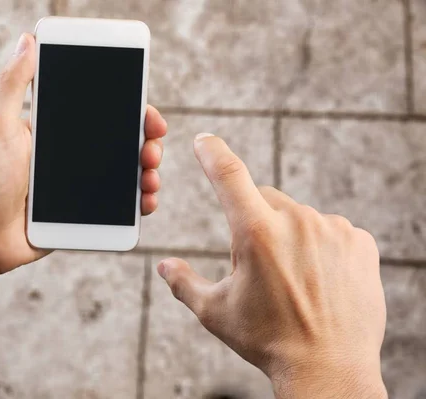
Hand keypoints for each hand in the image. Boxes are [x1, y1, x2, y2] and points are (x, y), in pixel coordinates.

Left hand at [0, 33, 166, 274]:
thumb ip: (12, 84)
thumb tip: (28, 41)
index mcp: (57, 132)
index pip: (103, 114)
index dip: (131, 111)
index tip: (148, 113)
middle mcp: (73, 156)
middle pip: (123, 143)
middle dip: (147, 143)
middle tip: (152, 149)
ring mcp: (80, 186)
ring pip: (127, 174)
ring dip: (148, 173)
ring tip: (150, 179)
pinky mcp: (83, 214)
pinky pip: (119, 207)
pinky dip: (139, 203)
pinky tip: (145, 202)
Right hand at [157, 134, 386, 397]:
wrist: (328, 369)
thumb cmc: (266, 339)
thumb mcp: (215, 311)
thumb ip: (183, 282)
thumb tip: (163, 266)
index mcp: (255, 232)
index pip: (228, 174)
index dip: (212, 153)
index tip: (204, 140)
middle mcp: (296, 221)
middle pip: (264, 201)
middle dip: (255, 222)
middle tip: (259, 266)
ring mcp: (332, 229)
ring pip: (299, 218)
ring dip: (289, 236)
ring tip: (293, 280)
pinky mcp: (359, 242)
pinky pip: (331, 231)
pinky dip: (321, 247)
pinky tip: (320, 279)